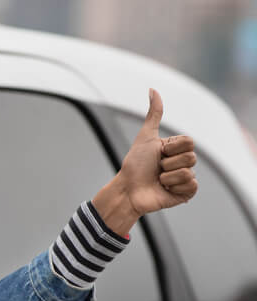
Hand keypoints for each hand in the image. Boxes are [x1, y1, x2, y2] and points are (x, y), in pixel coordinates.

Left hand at [93, 89, 197, 235]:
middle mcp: (184, 162)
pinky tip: (165, 190)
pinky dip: (174, 186)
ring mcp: (186, 178)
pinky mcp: (186, 193)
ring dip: (168, 176)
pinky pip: (191, 185)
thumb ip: (153, 114)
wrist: (127, 189)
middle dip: (168, 163)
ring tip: (158, 180)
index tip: (158, 153)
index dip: (171, 148)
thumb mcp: (146, 137)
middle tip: (157, 169)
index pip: (189, 142)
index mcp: (178, 149)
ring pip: (188, 172)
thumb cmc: (134, 165)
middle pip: (191, 157)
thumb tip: (152, 89)